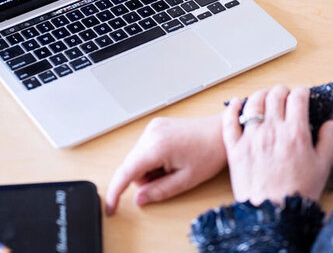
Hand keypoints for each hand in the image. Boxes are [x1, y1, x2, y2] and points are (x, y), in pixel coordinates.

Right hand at [105, 114, 226, 215]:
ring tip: (174, 165)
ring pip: (137, 159)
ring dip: (150, 169)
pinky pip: (144, 149)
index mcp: (156, 146)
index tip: (111, 207)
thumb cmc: (210, 152)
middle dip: (145, 178)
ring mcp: (152, 127)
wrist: (221, 132)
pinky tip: (172, 157)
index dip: (115, 192)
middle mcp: (150, 133)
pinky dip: (153, 159)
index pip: (126, 172)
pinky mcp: (156, 126)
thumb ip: (159, 191)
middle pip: (131, 166)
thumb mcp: (185, 180)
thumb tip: (139, 199)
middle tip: (170, 177)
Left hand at [223, 85, 332, 205]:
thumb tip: (330, 126)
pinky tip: (237, 103)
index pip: (298, 97)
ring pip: (253, 103)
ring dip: (260, 95)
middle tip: (285, 95)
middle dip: (282, 90)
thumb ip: (328, 142)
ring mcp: (251, 138)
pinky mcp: (235, 148)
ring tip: (265, 97)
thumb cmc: (298, 193)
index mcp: (296, 133)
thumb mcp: (322, 168)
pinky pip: (229, 121)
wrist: (273, 215)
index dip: (302, 92)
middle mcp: (273, 130)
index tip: (303, 94)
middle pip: (275, 95)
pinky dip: (232, 108)